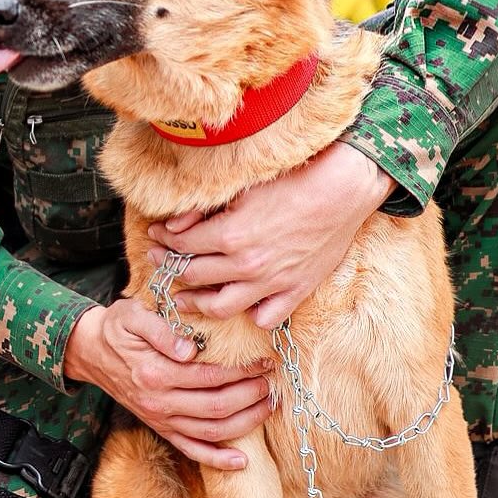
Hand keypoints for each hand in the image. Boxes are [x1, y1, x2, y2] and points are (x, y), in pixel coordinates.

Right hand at [63, 300, 271, 469]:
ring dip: (245, 423)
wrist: (92, 352)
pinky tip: (241, 461)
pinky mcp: (161, 428)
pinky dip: (218, 460)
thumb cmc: (118, 328)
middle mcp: (159, 402)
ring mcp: (160, 419)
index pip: (209, 376)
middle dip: (250, 396)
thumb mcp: (134, 316)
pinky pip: (192, 451)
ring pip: (210, 432)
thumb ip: (161, 330)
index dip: (240, 371)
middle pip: (216, 407)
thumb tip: (189, 349)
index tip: (263, 361)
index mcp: (154, 373)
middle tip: (271, 382)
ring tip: (268, 406)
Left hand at [147, 142, 396, 329]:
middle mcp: (246, 265)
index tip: (154, 234)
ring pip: (221, 307)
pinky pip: (265, 317)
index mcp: (230, 236)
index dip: (162, 240)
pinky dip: (250, 315)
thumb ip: (203, 209)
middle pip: (194, 276)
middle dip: (169, 268)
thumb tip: (173, 225)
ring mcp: (271, 282)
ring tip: (183, 298)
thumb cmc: (294, 179)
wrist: (343, 189)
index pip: (182, 245)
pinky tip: (240, 306)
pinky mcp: (295, 290)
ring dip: (196, 303)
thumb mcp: (242, 187)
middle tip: (159, 261)